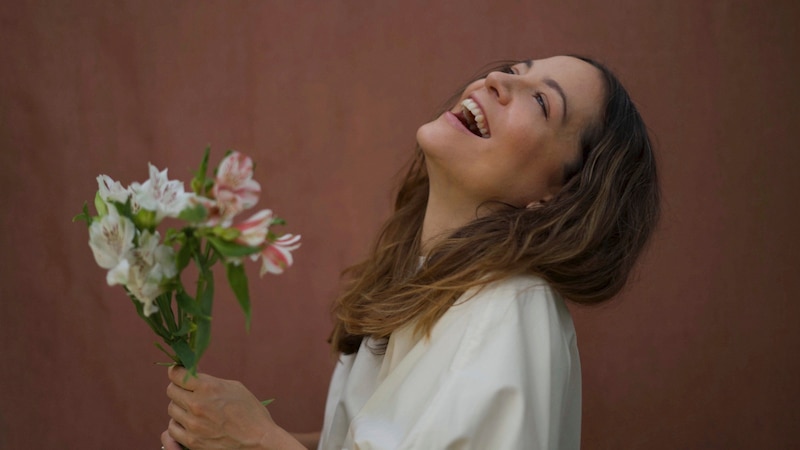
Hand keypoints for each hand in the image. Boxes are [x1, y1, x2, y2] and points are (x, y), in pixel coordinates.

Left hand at [165, 365, 301, 449]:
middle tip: (187, 390)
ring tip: (192, 408)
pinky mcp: (192, 441)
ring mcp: (193, 424)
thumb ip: (210, 382)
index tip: (178, 372)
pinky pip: (172, 429)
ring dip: (179, 407)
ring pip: (171, 409)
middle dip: (178, 388)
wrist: (258, 441)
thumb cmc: (251, 412)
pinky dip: (178, 424)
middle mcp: (197, 404)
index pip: (176, 374)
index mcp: (208, 387)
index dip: (176, 371)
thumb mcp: (234, 387)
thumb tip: (193, 377)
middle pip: (171, 391)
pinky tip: (189, 423)